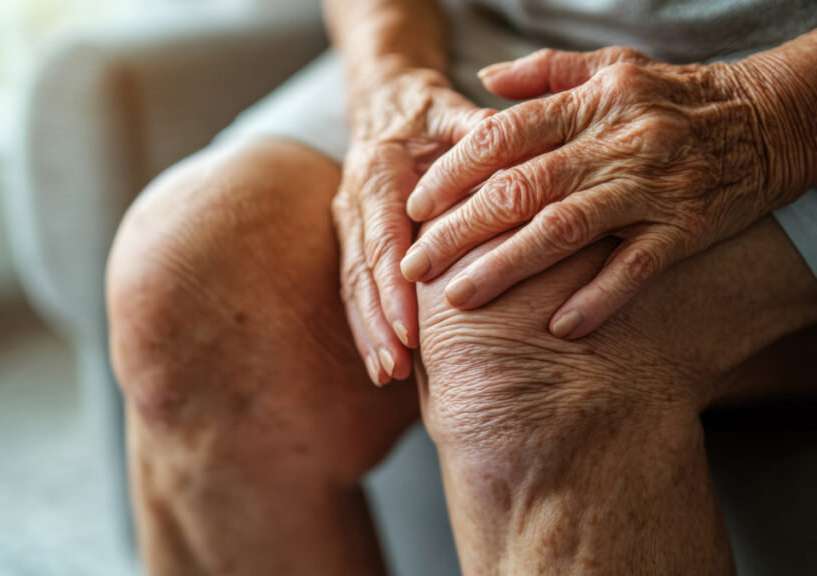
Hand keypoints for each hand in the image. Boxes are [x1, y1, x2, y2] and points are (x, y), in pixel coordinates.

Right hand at [333, 65, 491, 384]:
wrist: (387, 101)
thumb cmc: (429, 111)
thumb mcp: (454, 112)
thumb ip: (478, 135)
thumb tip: (515, 152)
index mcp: (377, 173)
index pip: (382, 239)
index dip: (394, 289)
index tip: (410, 330)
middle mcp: (354, 201)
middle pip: (361, 273)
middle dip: (378, 324)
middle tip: (396, 368)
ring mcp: (349, 223)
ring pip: (352, 287)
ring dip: (369, 333)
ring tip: (388, 374)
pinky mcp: (353, 241)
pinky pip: (355, 288)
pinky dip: (367, 326)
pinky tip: (383, 362)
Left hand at [400, 46, 802, 339]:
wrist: (769, 119)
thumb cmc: (674, 96)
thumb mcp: (610, 68)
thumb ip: (544, 74)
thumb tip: (482, 81)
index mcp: (588, 105)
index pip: (502, 137)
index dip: (453, 173)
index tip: (416, 206)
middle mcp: (613, 145)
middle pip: (521, 189)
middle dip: (459, 230)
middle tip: (415, 266)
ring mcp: (649, 188)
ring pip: (564, 230)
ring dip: (507, 267)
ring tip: (460, 298)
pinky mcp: (685, 228)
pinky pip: (636, 268)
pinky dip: (598, 298)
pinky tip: (560, 327)